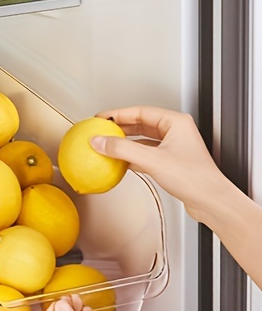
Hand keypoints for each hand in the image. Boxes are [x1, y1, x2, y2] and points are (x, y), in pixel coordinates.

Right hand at [90, 106, 226, 223]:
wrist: (209, 200)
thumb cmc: (193, 177)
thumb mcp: (152, 160)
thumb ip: (122, 149)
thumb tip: (100, 142)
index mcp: (175, 122)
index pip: (140, 111)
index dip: (118, 114)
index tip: (101, 119)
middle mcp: (176, 131)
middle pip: (141, 123)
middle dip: (120, 127)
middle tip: (102, 130)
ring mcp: (173, 146)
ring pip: (143, 139)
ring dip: (125, 142)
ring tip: (108, 144)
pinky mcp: (170, 161)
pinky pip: (145, 153)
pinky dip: (131, 155)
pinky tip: (121, 161)